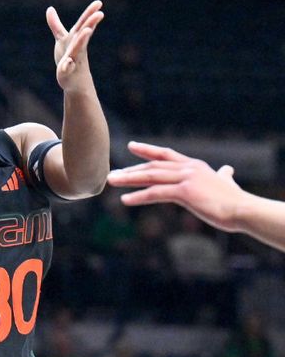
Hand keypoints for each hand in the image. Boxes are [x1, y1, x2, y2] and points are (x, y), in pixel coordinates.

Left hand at [46, 0, 103, 91]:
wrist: (75, 81)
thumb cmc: (70, 57)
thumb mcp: (62, 39)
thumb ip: (56, 25)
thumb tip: (49, 8)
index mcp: (76, 38)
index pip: (83, 24)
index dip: (90, 13)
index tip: (99, 2)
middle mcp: (77, 47)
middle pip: (83, 34)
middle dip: (90, 24)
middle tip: (100, 14)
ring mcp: (74, 60)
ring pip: (77, 50)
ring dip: (81, 41)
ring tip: (86, 31)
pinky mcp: (67, 72)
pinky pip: (67, 69)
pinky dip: (68, 66)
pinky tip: (68, 63)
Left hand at [107, 141, 244, 231]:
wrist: (244, 209)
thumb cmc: (235, 200)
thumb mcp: (226, 184)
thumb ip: (224, 176)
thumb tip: (228, 170)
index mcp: (195, 165)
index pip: (166, 154)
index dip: (148, 150)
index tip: (132, 146)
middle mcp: (188, 168)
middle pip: (153, 166)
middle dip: (131, 170)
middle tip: (113, 174)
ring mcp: (186, 179)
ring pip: (150, 177)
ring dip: (128, 179)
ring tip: (111, 181)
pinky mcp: (184, 192)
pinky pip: (155, 193)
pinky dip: (139, 196)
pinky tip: (125, 200)